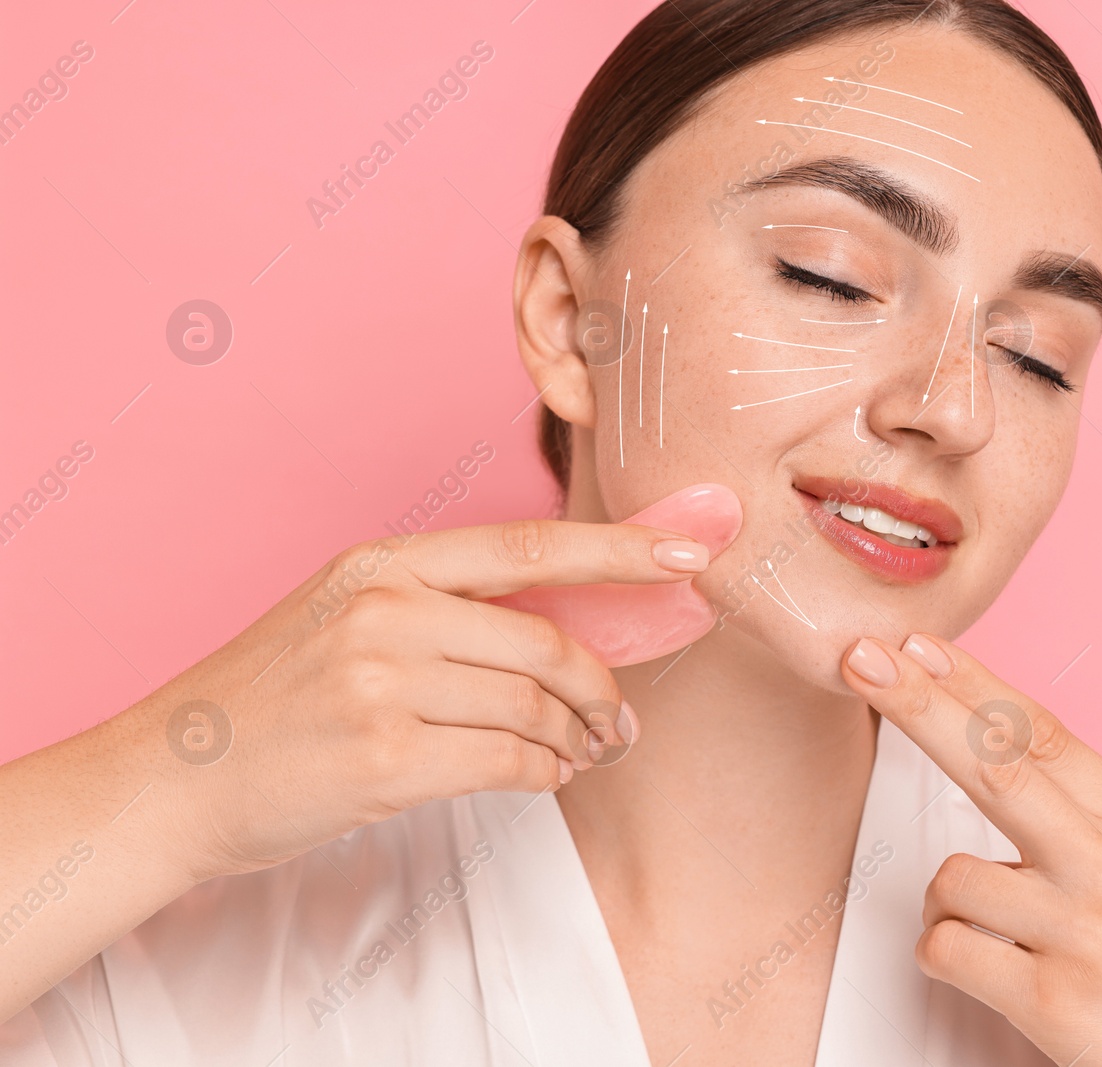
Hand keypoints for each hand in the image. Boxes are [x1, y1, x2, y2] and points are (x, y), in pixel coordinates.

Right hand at [150, 518, 713, 882]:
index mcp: (384, 563)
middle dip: (601, 689)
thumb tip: (572, 632)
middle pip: (548, 643)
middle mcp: (385, 610)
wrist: (173, 777)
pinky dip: (542, 775)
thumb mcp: (348, 617)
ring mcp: (381, 684)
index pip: (530, 544)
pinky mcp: (382, 760)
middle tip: (620, 721)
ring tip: (576, 754)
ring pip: (535, 708)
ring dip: (573, 741)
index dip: (622, 548)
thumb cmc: (274, 700)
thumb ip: (448, 609)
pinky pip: (509, 763)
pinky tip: (541, 777)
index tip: (690, 553)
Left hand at [839, 633, 1101, 1066]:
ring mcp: (1085, 931)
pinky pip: (947, 950)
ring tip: (998, 935)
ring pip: (952, 879)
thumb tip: (1000, 761)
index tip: (918, 644)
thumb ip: (1093, 820)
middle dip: (919, 705)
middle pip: (995, 765)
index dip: (972, 683)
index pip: (1042, 735)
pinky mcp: (1055, 1003)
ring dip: (948, 905)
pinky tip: (993, 976)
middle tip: (862, 661)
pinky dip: (948, 959)